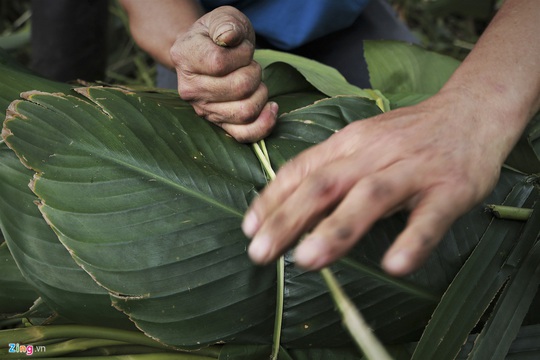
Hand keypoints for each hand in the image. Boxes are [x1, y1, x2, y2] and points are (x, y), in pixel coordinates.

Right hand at [170, 6, 277, 141]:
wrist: (209, 54)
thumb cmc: (218, 35)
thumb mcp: (222, 18)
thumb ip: (226, 23)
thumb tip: (230, 37)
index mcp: (184, 58)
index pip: (220, 63)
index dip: (241, 54)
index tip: (242, 49)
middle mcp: (190, 89)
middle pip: (239, 88)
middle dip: (255, 72)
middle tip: (250, 65)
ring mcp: (204, 110)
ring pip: (246, 111)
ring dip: (261, 93)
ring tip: (255, 81)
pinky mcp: (220, 125)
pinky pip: (244, 135)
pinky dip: (264, 124)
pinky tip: (271, 107)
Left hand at [242, 89, 504, 275]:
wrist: (472, 112)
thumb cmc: (408, 137)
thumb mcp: (363, 143)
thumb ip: (331, 171)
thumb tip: (289, 209)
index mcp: (349, 143)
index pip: (302, 169)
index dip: (272, 198)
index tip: (248, 228)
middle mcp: (374, 153)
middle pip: (325, 184)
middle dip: (288, 219)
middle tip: (260, 253)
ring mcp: (413, 170)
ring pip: (370, 197)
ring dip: (336, 229)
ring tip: (307, 260)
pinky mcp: (450, 188)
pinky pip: (430, 217)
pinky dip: (412, 240)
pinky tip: (394, 265)